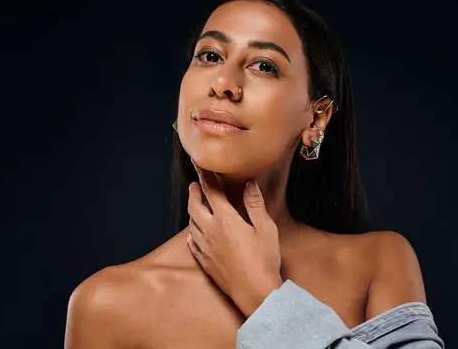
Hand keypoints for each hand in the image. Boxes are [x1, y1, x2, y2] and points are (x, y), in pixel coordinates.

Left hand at [186, 162, 283, 317]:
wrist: (255, 292)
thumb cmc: (264, 260)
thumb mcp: (266, 229)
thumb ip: (255, 205)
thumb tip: (249, 184)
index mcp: (226, 220)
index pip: (212, 192)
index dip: (204, 176)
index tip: (199, 165)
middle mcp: (210, 231)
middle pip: (195, 207)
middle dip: (194, 193)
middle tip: (194, 184)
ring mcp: (205, 248)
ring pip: (191, 224)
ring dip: (192, 211)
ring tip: (195, 205)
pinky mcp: (205, 262)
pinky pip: (192, 244)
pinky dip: (191, 234)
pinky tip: (192, 234)